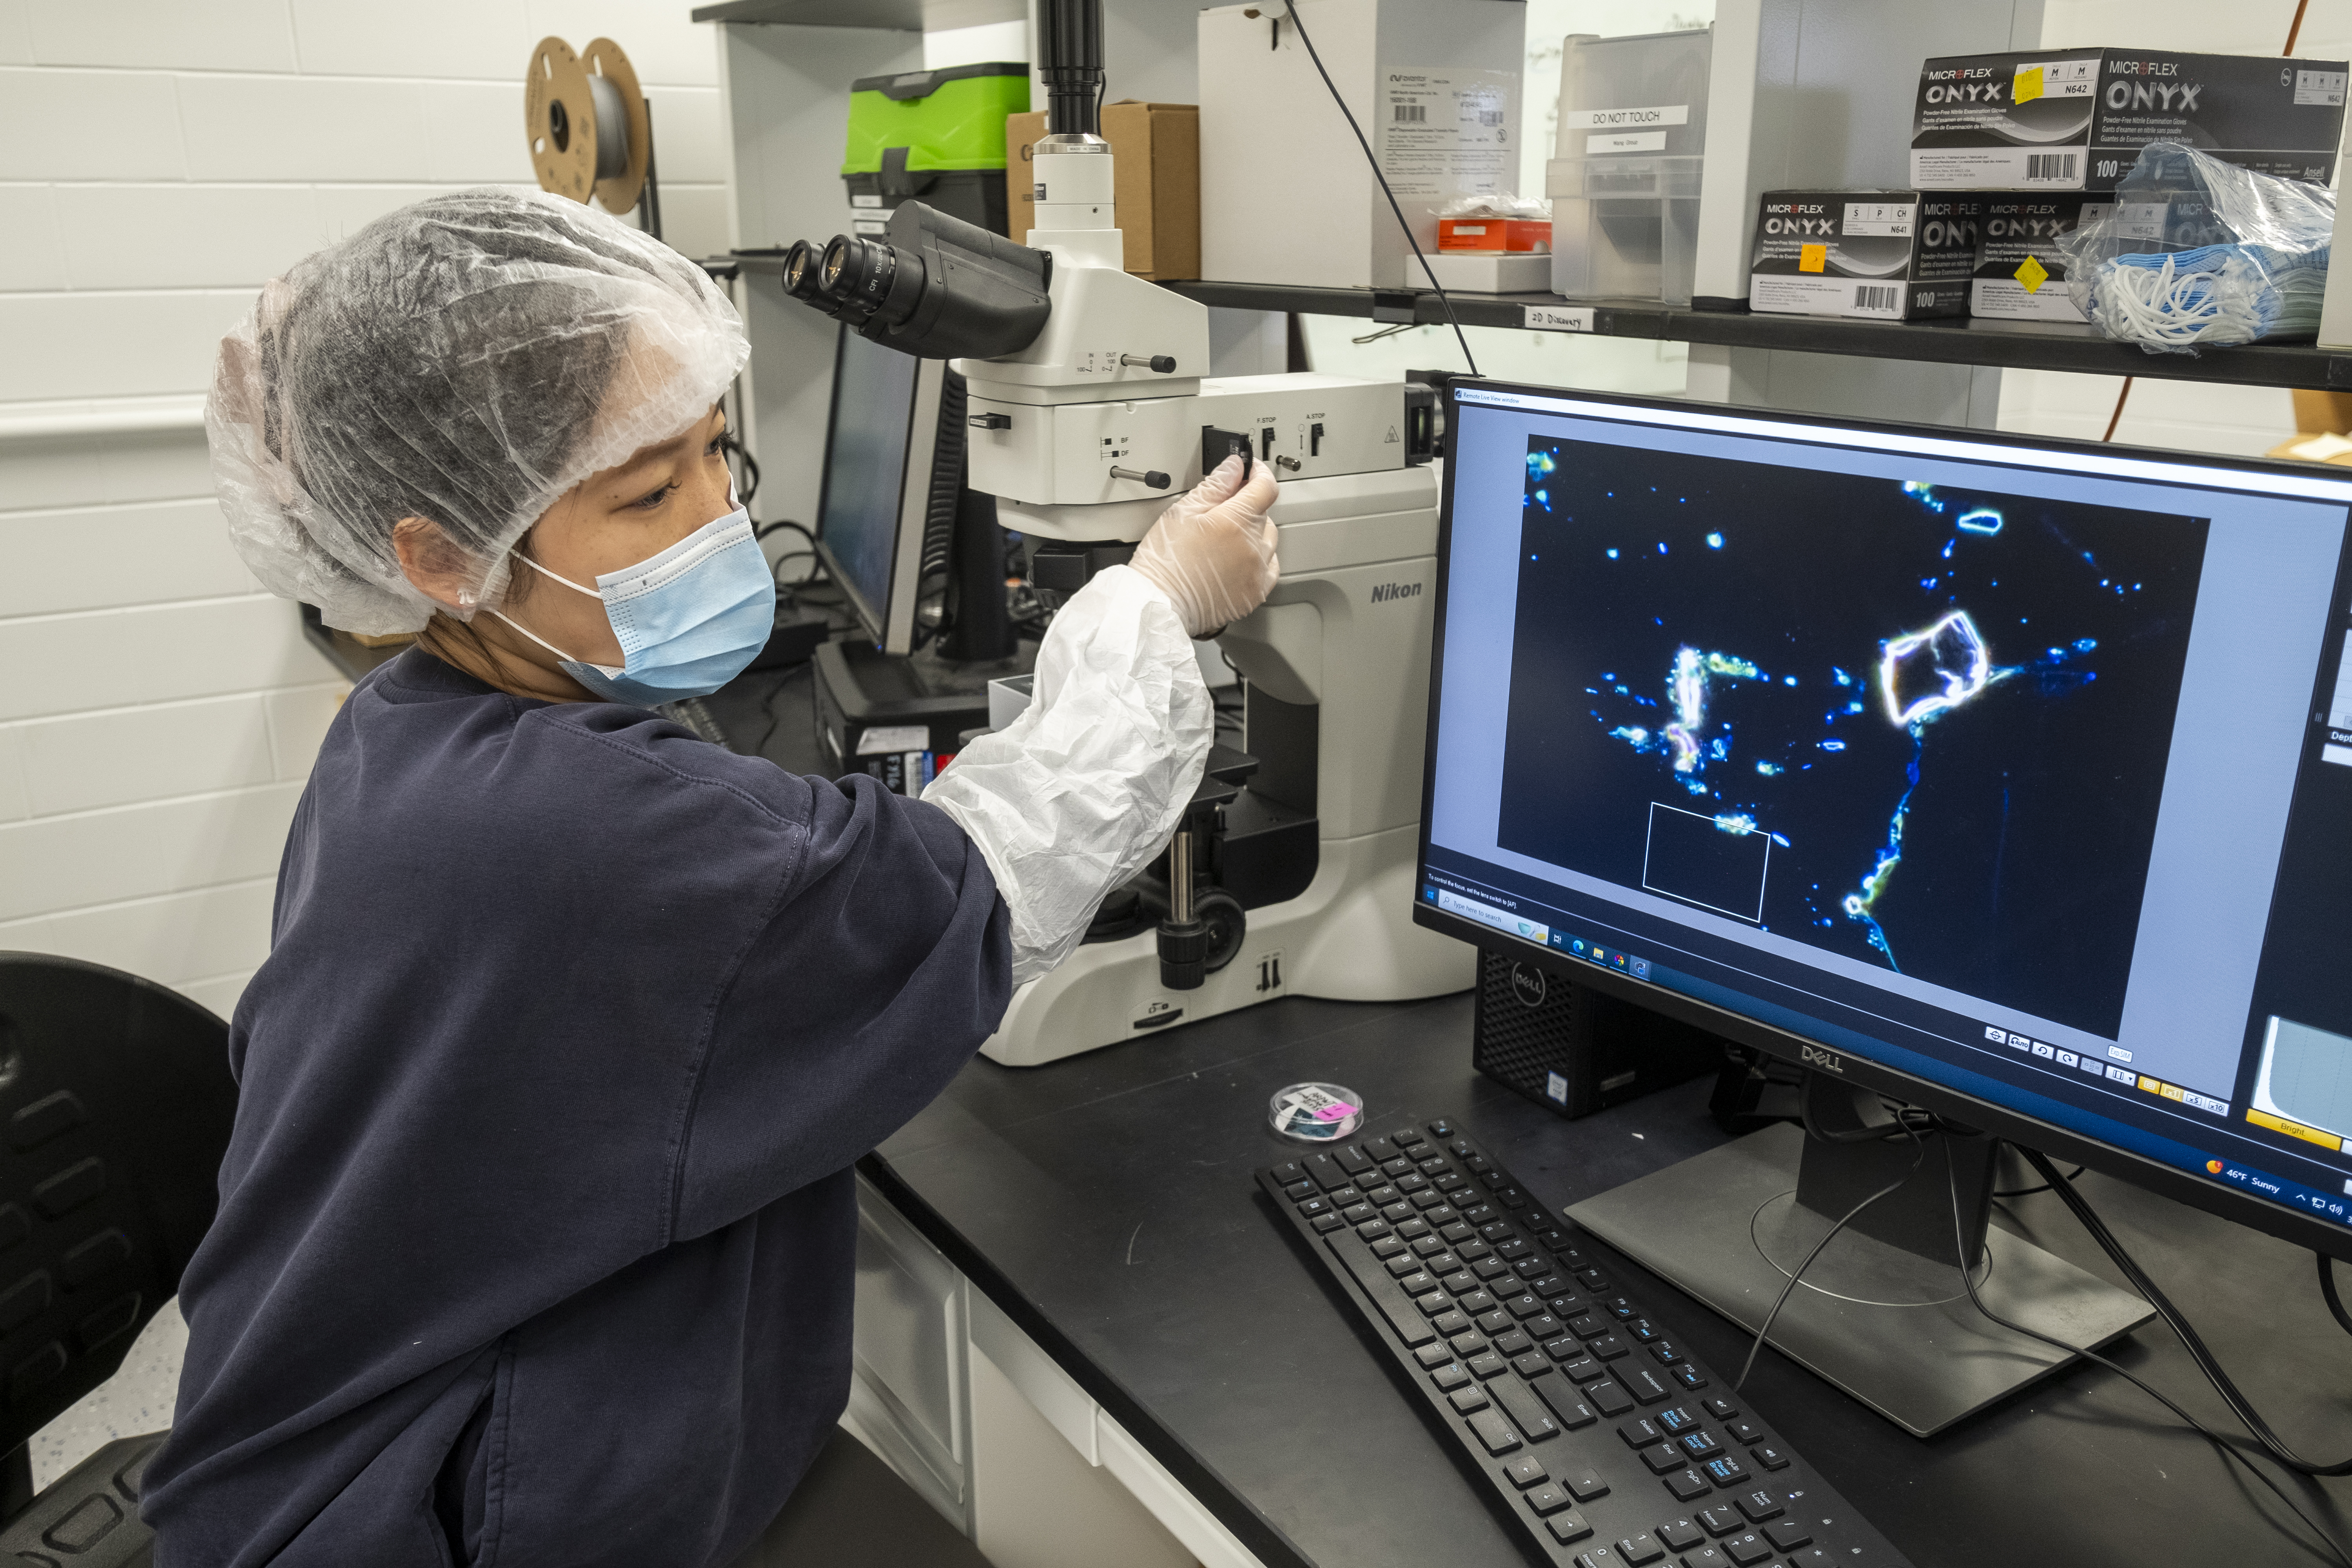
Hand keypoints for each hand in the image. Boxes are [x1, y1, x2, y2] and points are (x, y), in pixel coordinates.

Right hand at [1128, 455, 1280, 637]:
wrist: (1156, 605)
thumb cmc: (1163, 562)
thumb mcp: (1182, 512)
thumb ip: (1214, 486)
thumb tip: (1233, 467)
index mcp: (1235, 522)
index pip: (1265, 487)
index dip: (1258, 472)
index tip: (1249, 469)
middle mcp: (1252, 547)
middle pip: (1264, 514)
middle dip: (1246, 506)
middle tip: (1220, 510)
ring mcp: (1256, 572)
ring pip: (1269, 540)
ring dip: (1254, 533)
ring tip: (1224, 538)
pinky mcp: (1254, 594)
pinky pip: (1270, 569)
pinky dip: (1260, 560)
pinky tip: (1239, 559)